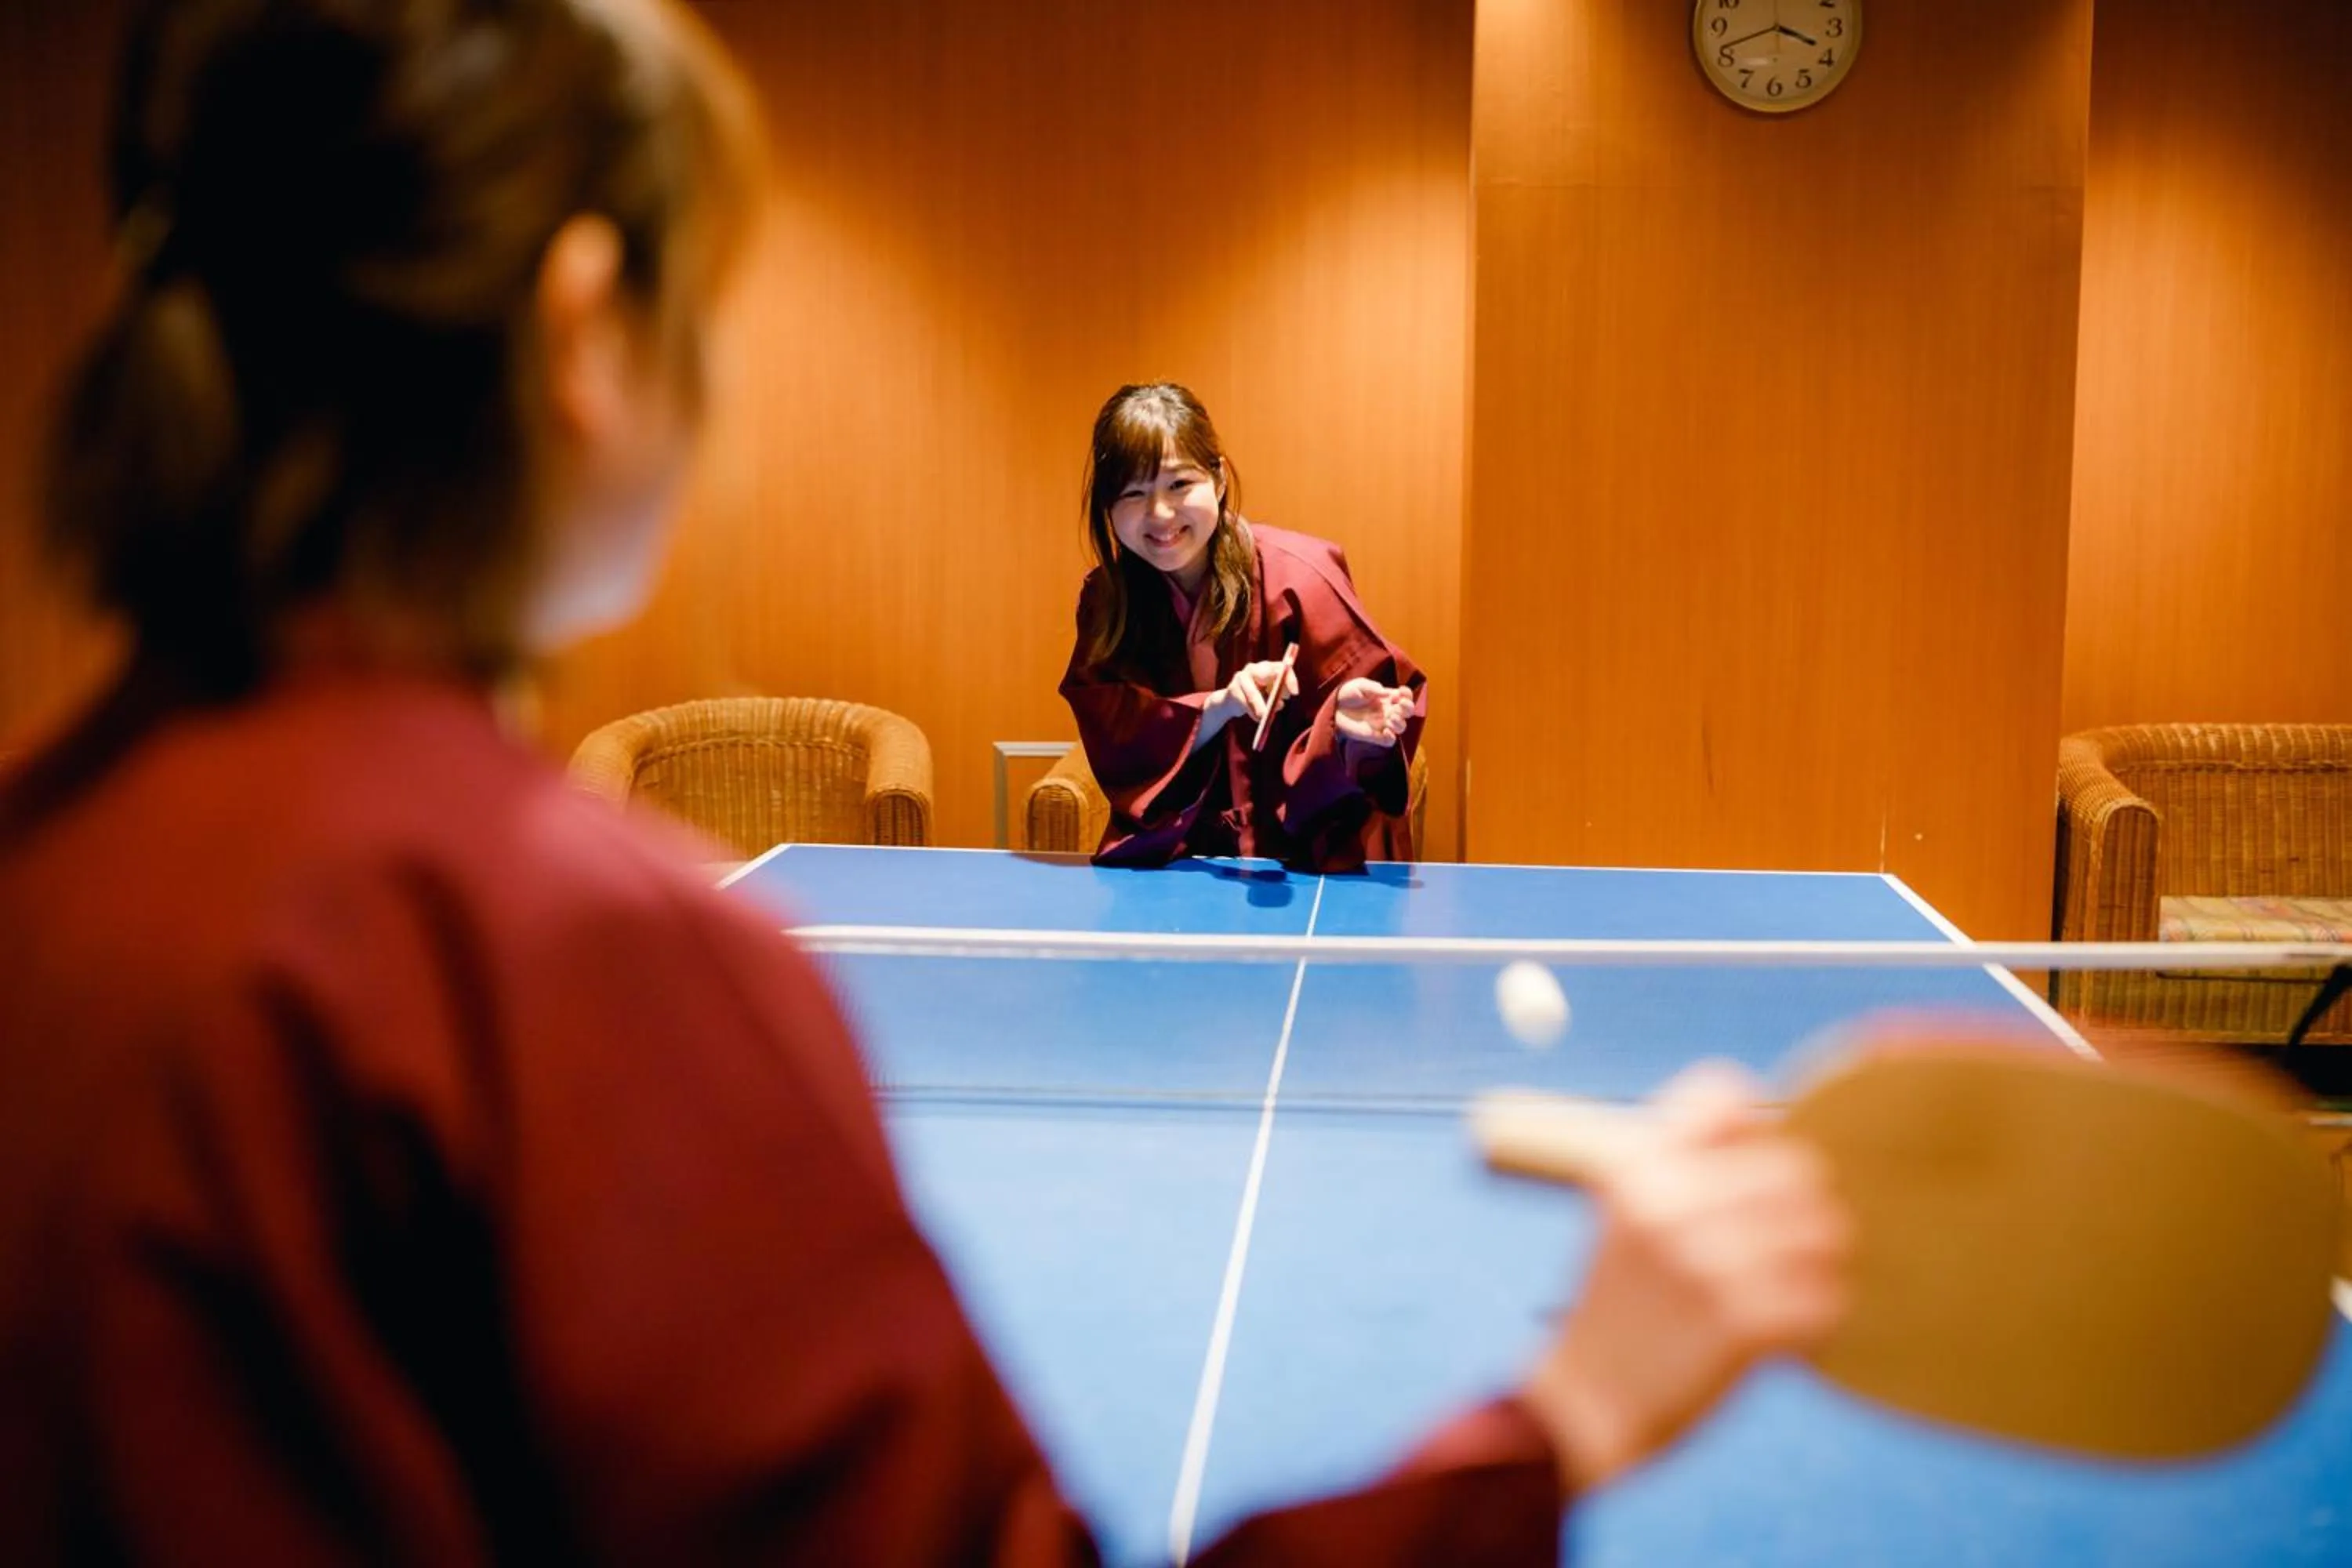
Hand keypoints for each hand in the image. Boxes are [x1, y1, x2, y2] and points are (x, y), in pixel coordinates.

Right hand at [1205, 659, 1299, 738]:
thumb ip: (1277, 695)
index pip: (1281, 667)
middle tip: (1281, 705)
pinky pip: (1245, 703)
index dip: (1289, 679)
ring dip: (1261, 707)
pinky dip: (1253, 713)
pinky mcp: (1232, 689)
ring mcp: (1241, 677)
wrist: (1232, 702)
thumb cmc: (1257, 698)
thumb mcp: (1270, 695)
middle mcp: (1253, 668)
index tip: (1294, 693)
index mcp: (1266, 667)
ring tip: (1265, 716)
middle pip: (1267, 673)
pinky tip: (1257, 718)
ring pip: (1254, 693)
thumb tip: (1280, 702)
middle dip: (1276, 690)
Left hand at [1334, 677, 1411, 747]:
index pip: (1405, 697)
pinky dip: (1391, 737)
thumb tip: (1388, 694)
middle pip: (1408, 712)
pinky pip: (1389, 741)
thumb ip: (1374, 688)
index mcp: (1388, 698)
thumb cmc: (1348, 694)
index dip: (1407, 695)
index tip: (1400, 691)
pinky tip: (1385, 731)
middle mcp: (1388, 711)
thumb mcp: (1360, 685)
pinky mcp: (1374, 736)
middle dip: (1408, 708)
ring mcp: (1382, 724)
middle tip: (1398, 706)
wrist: (1334, 707)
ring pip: (1401, 727)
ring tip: (1390, 718)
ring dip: (1400, 723)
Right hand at [1517, 1064, 1850, 1493]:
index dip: (1757, 1130)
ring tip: (1796, 1289)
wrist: (1579, 1409)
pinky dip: (1819, 1319)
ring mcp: (1706, 1263)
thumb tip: (1783, 1150)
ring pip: (1823, 1235)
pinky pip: (1825, 1300)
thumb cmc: (1616, 1311)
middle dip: (1806, 1210)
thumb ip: (1683, 1178)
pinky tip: (1790, 1334)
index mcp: (1634, 1169)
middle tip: (1794, 1247)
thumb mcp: (1624, 1220)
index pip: (1725, 1096)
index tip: (1757, 1168)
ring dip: (1822, 1266)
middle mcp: (1669, 1204)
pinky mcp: (1740, 1324)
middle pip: (1797, 1169)